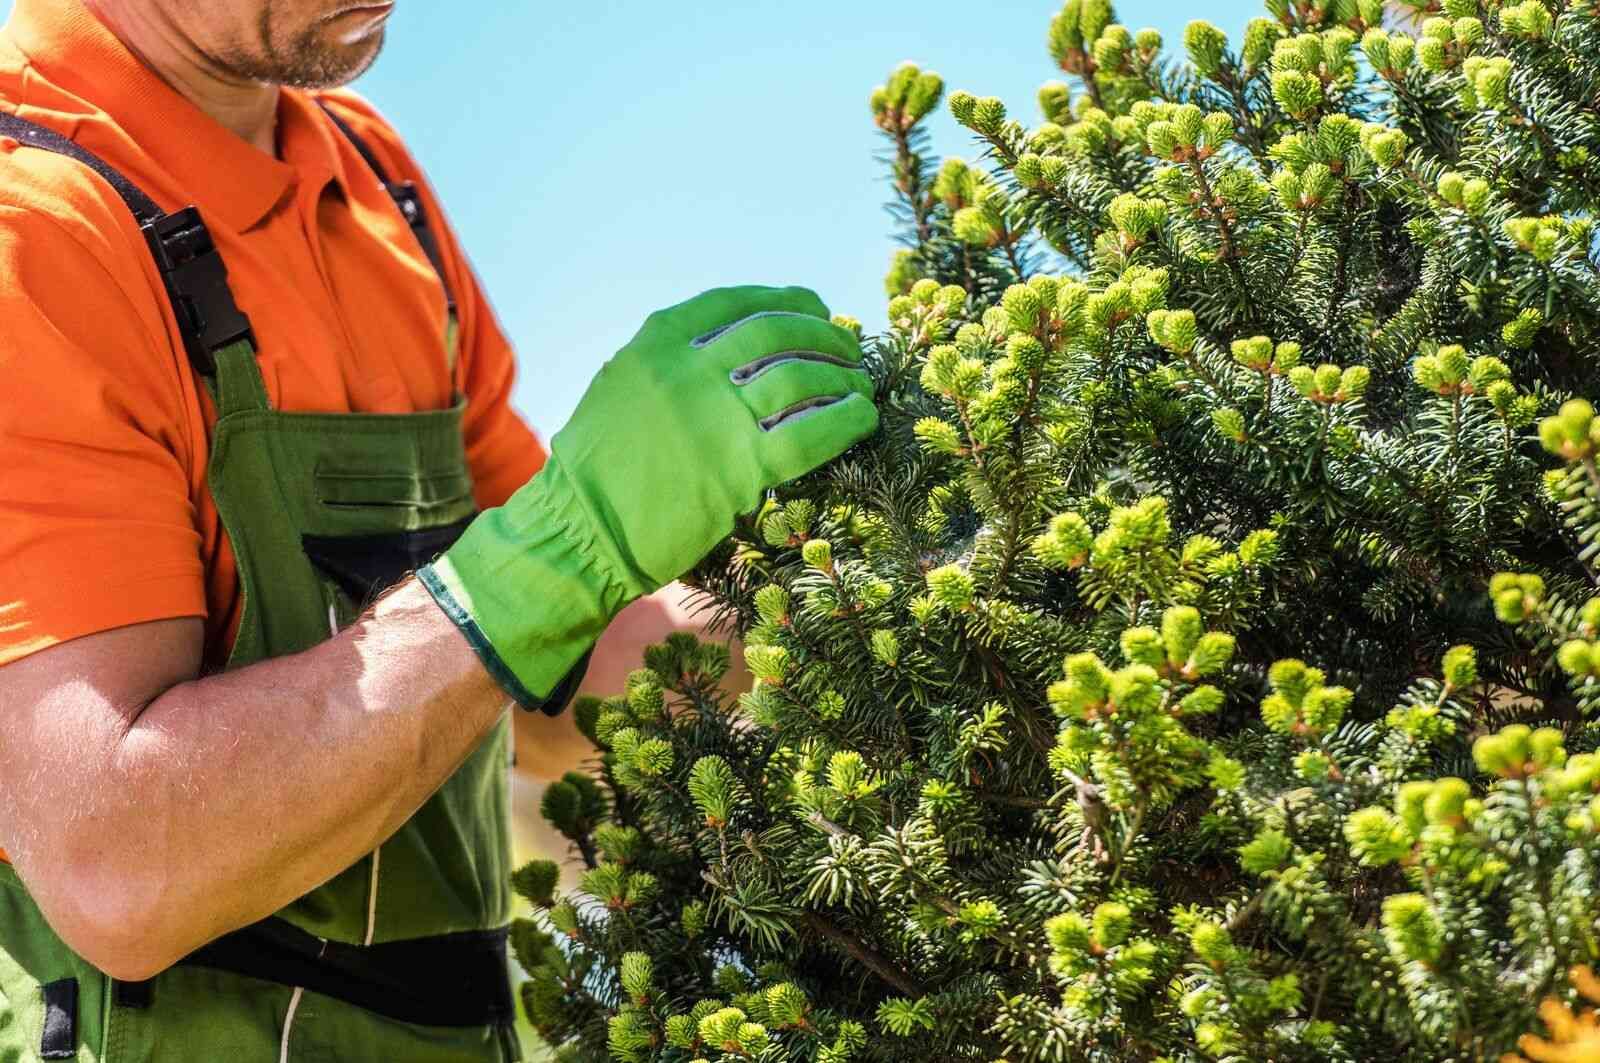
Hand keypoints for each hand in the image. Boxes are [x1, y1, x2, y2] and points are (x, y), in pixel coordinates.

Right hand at [420, 285, 877, 707]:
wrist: (582, 531)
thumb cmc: (598, 469)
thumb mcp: (622, 388)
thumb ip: (672, 363)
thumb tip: (738, 350)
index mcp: (658, 344)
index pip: (737, 304)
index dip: (785, 300)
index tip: (813, 306)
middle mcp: (689, 370)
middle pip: (777, 332)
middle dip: (821, 334)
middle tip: (847, 348)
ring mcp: (716, 419)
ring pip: (801, 378)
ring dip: (841, 376)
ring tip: (859, 383)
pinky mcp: (741, 470)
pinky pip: (812, 433)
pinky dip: (846, 419)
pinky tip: (862, 417)